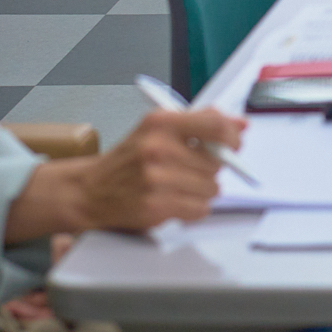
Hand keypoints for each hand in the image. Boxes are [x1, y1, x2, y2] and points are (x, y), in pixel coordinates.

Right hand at [78, 110, 243, 231]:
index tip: (233, 144)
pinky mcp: (156, 206)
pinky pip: (200, 209)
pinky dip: (193, 208)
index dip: (232, 137)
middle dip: (210, 168)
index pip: (215, 124)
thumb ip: (201, 122)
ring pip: (212, 187)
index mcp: (161, 123)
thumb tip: (241, 124)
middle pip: (217, 162)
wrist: (90, 190)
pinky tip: (175, 200)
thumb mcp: (158, 129)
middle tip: (189, 169)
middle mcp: (158, 148)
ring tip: (179, 186)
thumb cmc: (129, 160)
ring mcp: (156, 179)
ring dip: (202, 190)